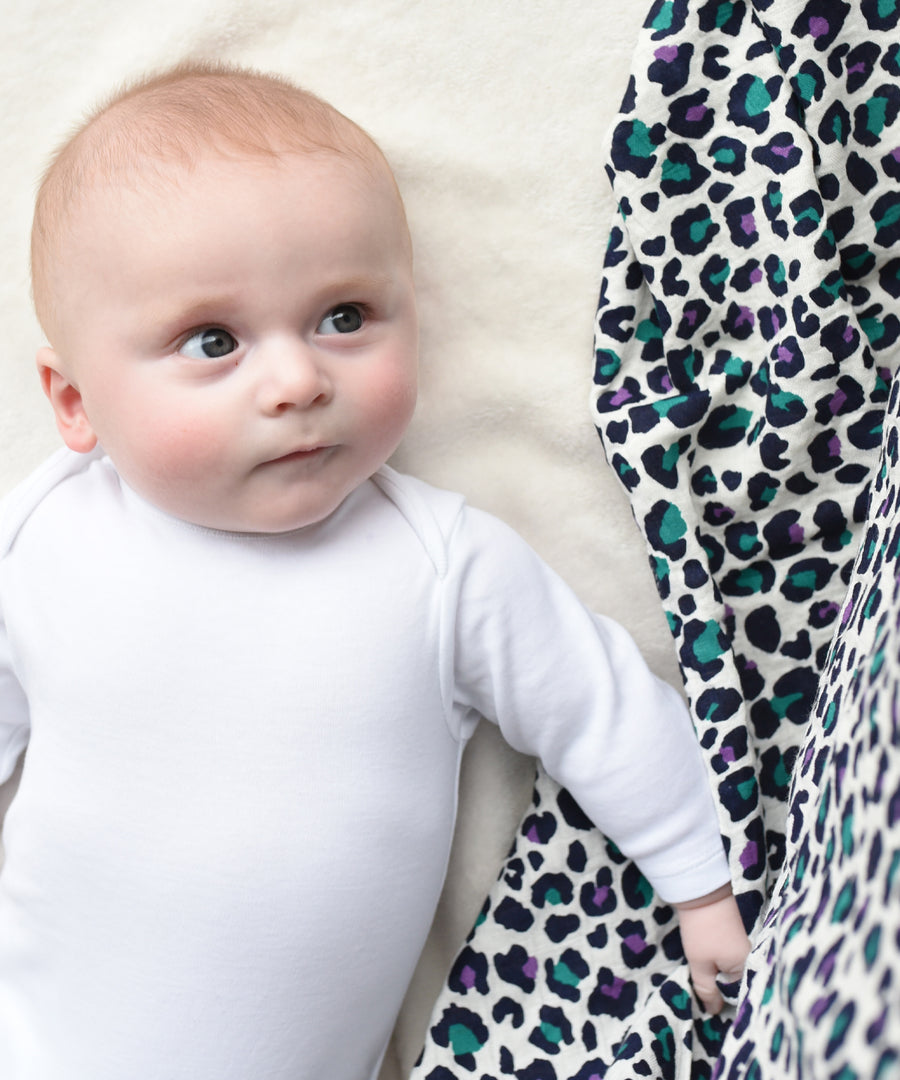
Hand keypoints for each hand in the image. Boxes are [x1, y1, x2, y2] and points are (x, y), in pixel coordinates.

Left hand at [674, 884, 750, 1013]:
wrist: (704, 886)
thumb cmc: (702, 927)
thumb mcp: (700, 963)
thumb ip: (708, 990)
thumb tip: (714, 1011)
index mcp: (750, 968)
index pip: (741, 996)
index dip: (725, 1000)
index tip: (711, 997)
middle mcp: (759, 957)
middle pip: (745, 982)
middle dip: (728, 986)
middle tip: (710, 980)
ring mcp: (756, 943)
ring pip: (744, 968)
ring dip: (730, 970)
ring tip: (713, 963)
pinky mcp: (750, 931)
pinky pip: (744, 954)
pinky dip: (732, 957)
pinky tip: (720, 952)